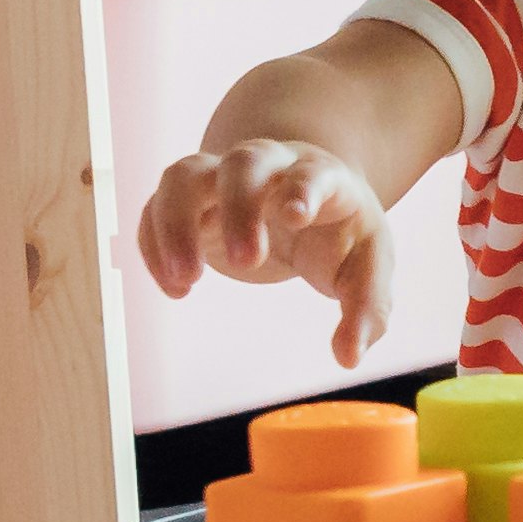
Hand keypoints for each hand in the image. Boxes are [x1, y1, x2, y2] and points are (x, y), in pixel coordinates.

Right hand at [138, 138, 393, 366]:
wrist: (302, 202)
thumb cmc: (340, 234)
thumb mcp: (368, 267)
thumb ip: (368, 311)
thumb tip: (349, 358)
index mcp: (321, 177)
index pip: (311, 172)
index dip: (302, 188)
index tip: (294, 216)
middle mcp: (267, 167)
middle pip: (244, 163)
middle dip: (239, 209)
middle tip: (246, 263)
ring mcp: (220, 179)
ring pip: (184, 176)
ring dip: (176, 223)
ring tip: (186, 280)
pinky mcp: (189, 201)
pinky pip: (156, 206)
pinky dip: (155, 242)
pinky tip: (174, 288)